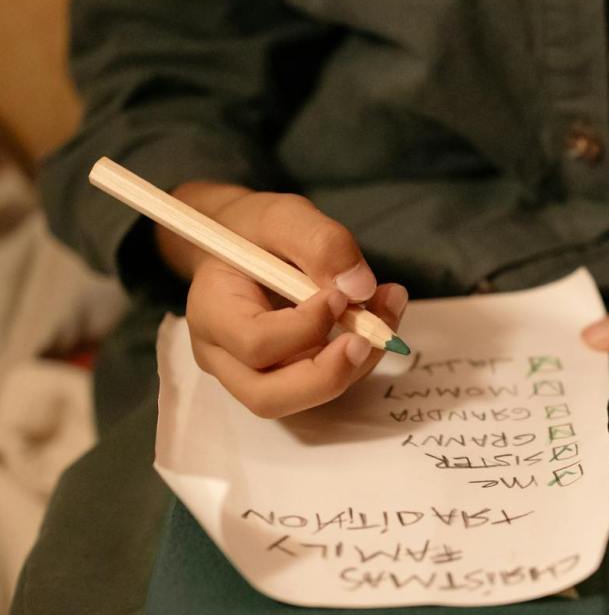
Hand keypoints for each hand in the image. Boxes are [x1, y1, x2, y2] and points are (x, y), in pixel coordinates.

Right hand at [156, 183, 406, 417]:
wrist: (243, 242)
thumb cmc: (255, 229)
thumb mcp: (285, 216)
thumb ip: (321, 244)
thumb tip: (360, 288)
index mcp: (213, 311)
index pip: (254, 343)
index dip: (305, 327)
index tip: (341, 295)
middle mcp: (225, 355)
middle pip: (268, 396)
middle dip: (328, 375)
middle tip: (369, 338)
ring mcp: (253, 373)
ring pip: (303, 398)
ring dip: (356, 363)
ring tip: (388, 305)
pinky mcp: (286, 376)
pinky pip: (324, 383)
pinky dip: (360, 355)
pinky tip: (382, 313)